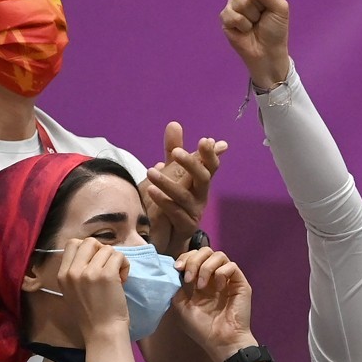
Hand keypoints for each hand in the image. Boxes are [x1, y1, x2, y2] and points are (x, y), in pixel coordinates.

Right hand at [56, 238, 130, 341]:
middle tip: (107, 268)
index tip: (96, 263)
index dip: (88, 249)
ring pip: (107, 249)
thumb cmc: (92, 314)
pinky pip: (119, 256)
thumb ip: (76, 272)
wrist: (103, 331)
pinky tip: (122, 280)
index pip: (72, 243)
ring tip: (116, 278)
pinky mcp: (106, 274)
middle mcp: (72, 271)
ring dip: (116, 261)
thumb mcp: (73, 291)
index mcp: (62, 275)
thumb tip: (93, 253)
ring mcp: (89, 272)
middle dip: (102, 251)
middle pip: (89, 241)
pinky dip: (125, 265)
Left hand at [143, 122, 227, 255]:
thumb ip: (172, 151)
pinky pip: (176, 213)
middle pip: (204, 178)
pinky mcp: (184, 227)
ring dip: (168, 183)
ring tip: (150, 172)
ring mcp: (194, 213)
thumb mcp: (170, 174)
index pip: (210, 165)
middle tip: (176, 152)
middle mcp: (201, 196)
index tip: (206, 140)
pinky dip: (164, 201)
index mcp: (199, 182)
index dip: (210, 154)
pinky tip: (151, 191)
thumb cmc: (169, 203)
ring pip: (185, 196)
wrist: (165, 238)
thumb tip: (174, 124)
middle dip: (192, 164)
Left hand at [170, 248, 256, 361]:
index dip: (185, 258)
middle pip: (206, 251)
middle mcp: (214, 277)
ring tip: (202, 285)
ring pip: (219, 255)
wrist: (220, 341)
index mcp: (200, 281)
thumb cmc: (202, 328)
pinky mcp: (240, 283)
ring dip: (205, 267)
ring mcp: (228, 279)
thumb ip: (178, 287)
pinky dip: (221, 273)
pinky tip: (219, 287)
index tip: (177, 268)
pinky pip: (232, 266)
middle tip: (188, 277)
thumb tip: (176, 272)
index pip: (194, 257)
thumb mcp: (181, 307)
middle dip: (194, 260)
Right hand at [220, 0, 289, 87]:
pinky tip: (244, 30)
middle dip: (259, 7)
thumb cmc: (275, 31)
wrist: (267, 52)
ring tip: (253, 26)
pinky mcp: (226, 18)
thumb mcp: (280, 9)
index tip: (273, 8)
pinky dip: (241, 24)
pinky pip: (230, 14)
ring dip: (250, 17)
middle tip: (262, 19)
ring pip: (239, 1)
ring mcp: (235, 6)